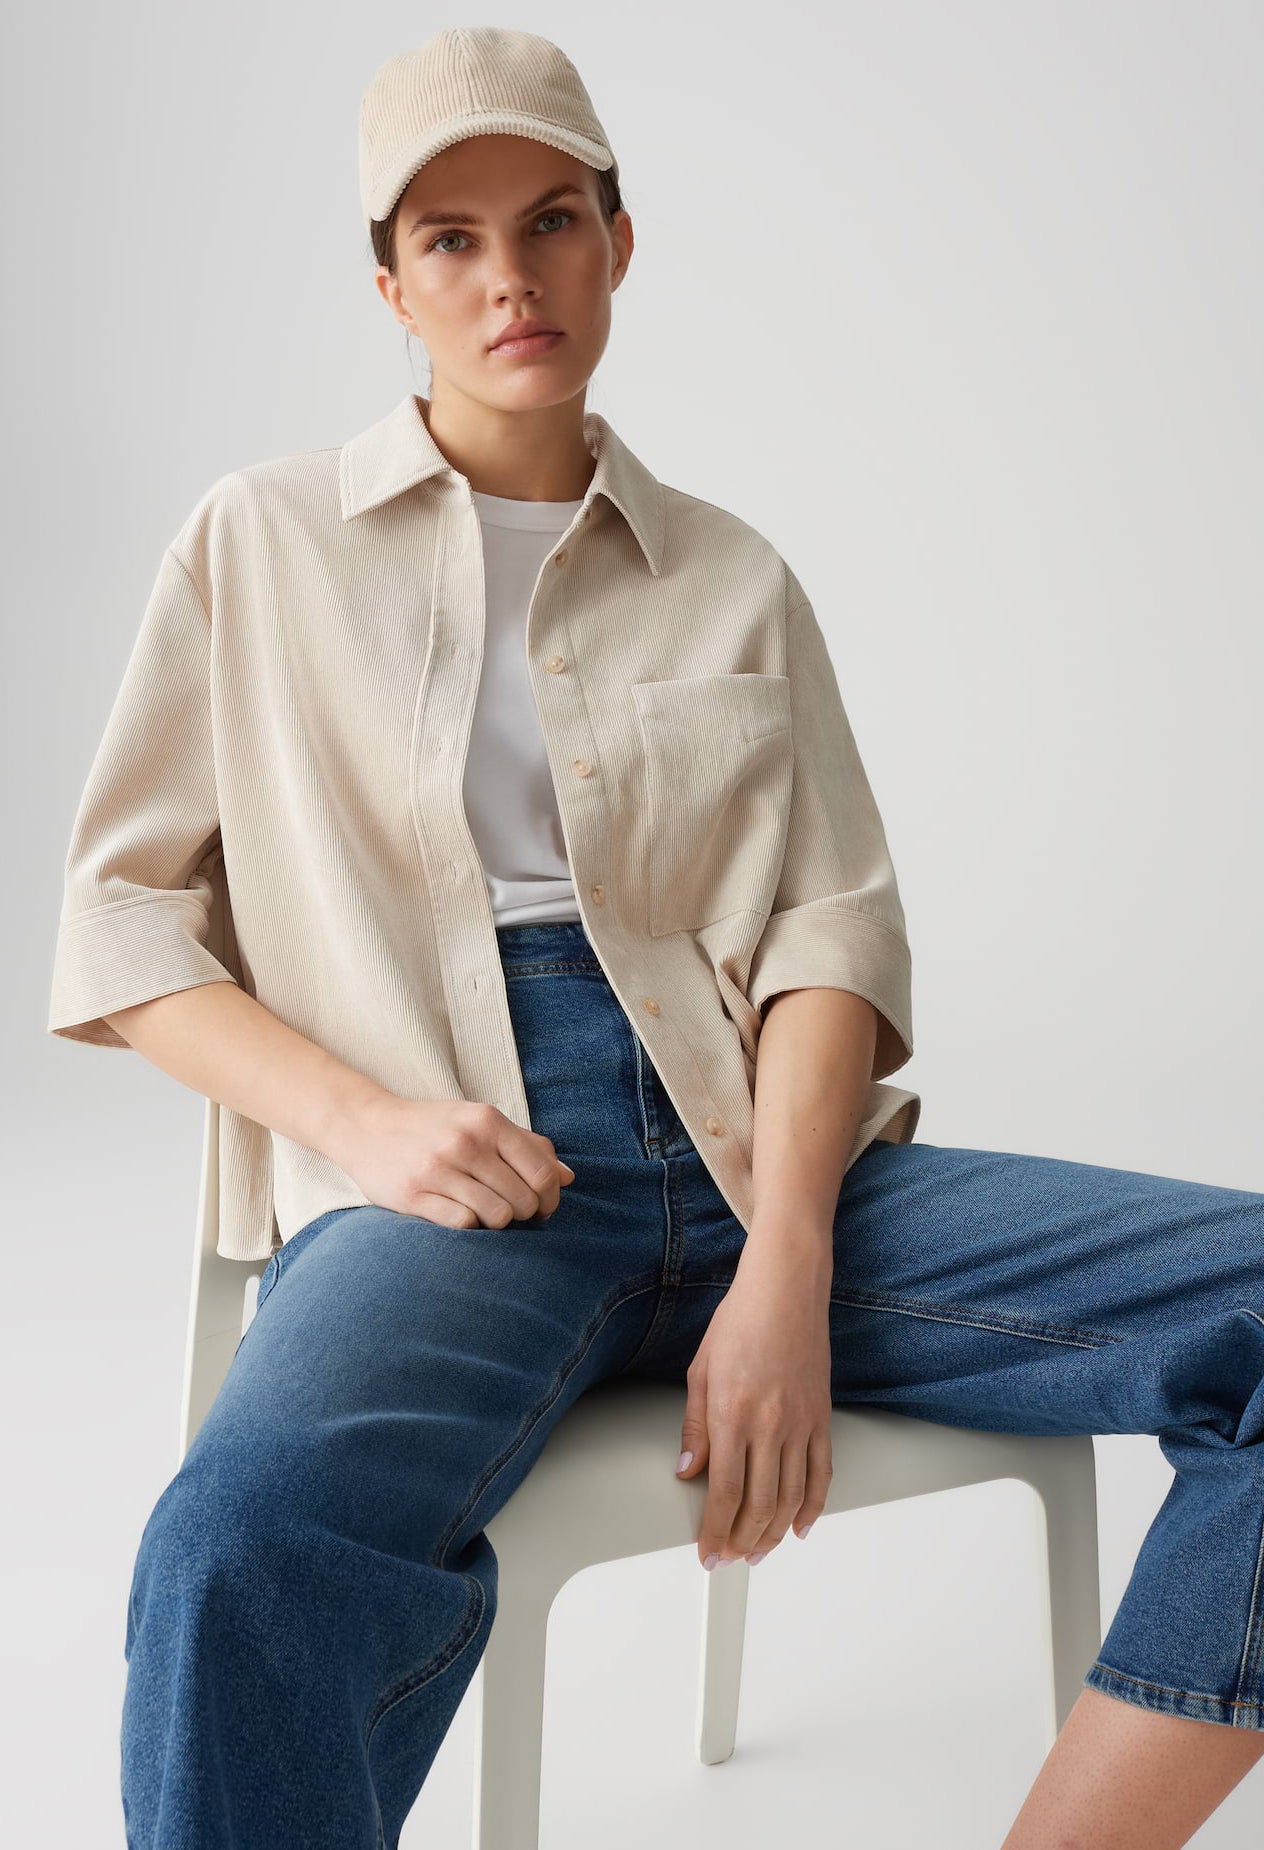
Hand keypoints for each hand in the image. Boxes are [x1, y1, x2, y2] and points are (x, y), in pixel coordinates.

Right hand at [330, 1093, 574, 1227]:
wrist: (366, 1126)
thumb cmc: (434, 1127)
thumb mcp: (480, 1122)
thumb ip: (526, 1145)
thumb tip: (568, 1177)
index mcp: (487, 1121)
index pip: (541, 1172)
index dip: (550, 1198)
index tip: (543, 1208)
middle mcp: (465, 1142)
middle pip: (523, 1200)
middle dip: (524, 1214)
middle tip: (511, 1213)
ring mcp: (438, 1169)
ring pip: (496, 1216)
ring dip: (497, 1223)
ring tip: (485, 1213)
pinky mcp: (413, 1194)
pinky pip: (463, 1224)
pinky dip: (469, 1226)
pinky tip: (460, 1214)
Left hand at [675, 1242, 833, 1567]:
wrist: (786, 1289)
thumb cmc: (740, 1321)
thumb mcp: (701, 1370)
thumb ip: (695, 1428)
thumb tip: (689, 1473)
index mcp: (732, 1412)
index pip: (724, 1492)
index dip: (715, 1531)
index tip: (708, 1554)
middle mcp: (769, 1423)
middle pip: (759, 1503)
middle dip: (742, 1540)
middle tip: (730, 1559)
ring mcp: (800, 1422)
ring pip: (791, 1497)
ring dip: (774, 1533)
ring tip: (758, 1551)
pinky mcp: (821, 1417)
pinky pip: (821, 1474)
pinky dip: (813, 1507)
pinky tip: (800, 1526)